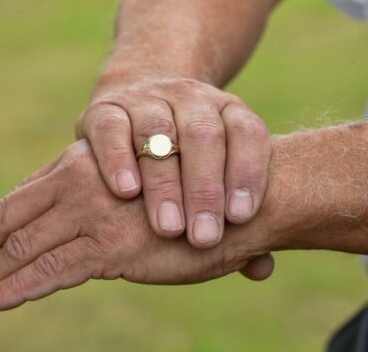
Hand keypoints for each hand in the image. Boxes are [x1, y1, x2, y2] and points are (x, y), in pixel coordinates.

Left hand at [0, 141, 274, 316]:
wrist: (240, 197)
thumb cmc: (191, 200)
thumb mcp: (138, 198)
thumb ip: (105, 211)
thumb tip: (76, 238)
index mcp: (82, 169)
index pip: (18, 202)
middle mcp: (80, 183)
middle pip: (7, 220)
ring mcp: (94, 213)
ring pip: (20, 245)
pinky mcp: (112, 246)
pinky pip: (49, 269)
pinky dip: (15, 288)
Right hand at [77, 78, 271, 247]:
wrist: (138, 106)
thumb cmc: (186, 158)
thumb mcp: (217, 174)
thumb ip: (236, 217)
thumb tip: (261, 269)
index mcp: (226, 111)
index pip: (246, 133)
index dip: (247, 172)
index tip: (240, 217)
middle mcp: (190, 99)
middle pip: (203, 136)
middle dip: (205, 189)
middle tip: (204, 237)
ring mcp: (147, 100)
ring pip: (157, 133)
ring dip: (164, 183)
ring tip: (168, 228)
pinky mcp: (106, 109)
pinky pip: (112, 129)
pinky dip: (118, 159)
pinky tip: (126, 191)